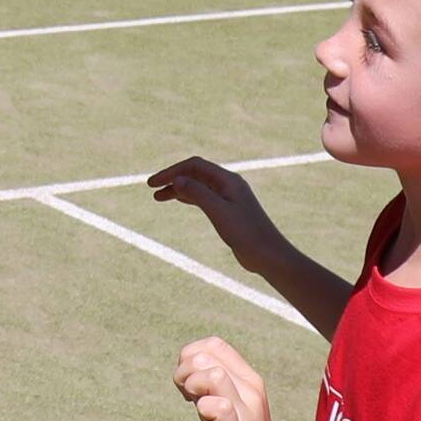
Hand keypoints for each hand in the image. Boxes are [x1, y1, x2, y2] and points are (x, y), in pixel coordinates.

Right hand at [147, 154, 272, 254]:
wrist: (268, 255)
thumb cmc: (247, 233)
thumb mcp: (219, 212)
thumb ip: (198, 194)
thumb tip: (177, 179)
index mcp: (228, 180)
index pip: (194, 166)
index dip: (172, 171)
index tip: (153, 184)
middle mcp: (228, 185)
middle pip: (195, 173)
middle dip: (173, 177)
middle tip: (151, 188)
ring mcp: (228, 197)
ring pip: (198, 186)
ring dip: (178, 188)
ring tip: (158, 197)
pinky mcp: (228, 211)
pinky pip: (204, 197)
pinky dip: (188, 197)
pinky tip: (179, 200)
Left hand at [173, 335, 288, 420]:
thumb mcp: (232, 408)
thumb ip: (215, 387)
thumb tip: (187, 370)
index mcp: (249, 381)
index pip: (214, 344)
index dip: (192, 357)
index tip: (190, 386)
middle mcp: (250, 391)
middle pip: (206, 355)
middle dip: (184, 371)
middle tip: (188, 399)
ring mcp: (245, 413)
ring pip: (213, 374)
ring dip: (192, 387)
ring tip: (196, 408)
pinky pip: (218, 407)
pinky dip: (204, 410)